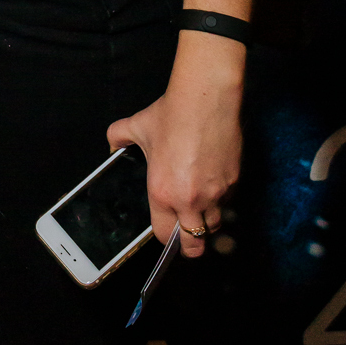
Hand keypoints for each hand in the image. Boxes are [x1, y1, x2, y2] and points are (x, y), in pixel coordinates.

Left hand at [107, 44, 243, 258]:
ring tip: (201, 205)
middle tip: (188, 233)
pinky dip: (222, 199)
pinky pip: (228, 201)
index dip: (165, 236)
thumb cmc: (170, 114)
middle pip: (195, 246)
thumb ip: (118, 137)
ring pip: (215, 225)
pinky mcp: (234, 183)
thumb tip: (111, 145)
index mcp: (162, 192)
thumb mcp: (137, 126)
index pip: (165, 236)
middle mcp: (189, 200)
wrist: (206, 98)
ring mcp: (215, 194)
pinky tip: (213, 180)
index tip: (167, 228)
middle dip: (191, 245)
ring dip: (208, 221)